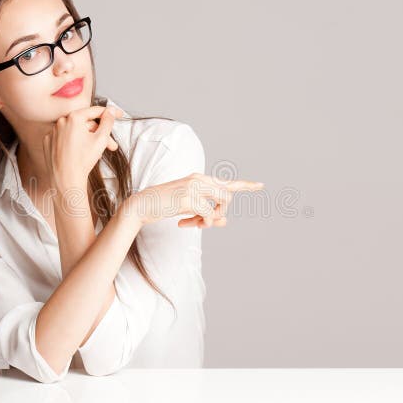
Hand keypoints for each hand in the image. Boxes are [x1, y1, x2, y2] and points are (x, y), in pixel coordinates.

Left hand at [42, 105, 124, 190]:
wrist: (66, 179)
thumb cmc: (82, 161)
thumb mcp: (101, 139)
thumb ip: (108, 121)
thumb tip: (111, 111)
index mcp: (73, 118)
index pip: (95, 111)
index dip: (109, 113)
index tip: (117, 114)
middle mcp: (61, 122)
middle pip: (86, 123)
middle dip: (99, 133)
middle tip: (109, 144)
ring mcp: (53, 132)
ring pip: (75, 131)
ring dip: (87, 139)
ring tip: (94, 152)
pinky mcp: (48, 142)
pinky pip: (64, 138)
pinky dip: (72, 143)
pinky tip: (79, 153)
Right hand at [125, 173, 264, 227]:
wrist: (142, 205)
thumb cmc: (164, 206)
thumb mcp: (188, 209)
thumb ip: (207, 213)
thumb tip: (225, 220)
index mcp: (199, 179)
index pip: (226, 182)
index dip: (245, 185)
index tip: (261, 185)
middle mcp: (199, 179)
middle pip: (227, 196)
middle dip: (220, 212)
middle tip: (202, 223)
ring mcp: (194, 186)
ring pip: (221, 202)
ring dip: (211, 218)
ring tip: (194, 223)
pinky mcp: (189, 197)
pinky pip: (207, 214)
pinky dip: (201, 222)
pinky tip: (184, 224)